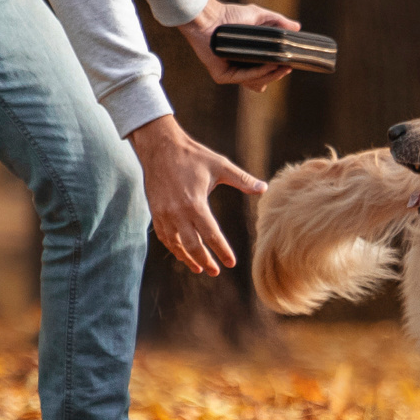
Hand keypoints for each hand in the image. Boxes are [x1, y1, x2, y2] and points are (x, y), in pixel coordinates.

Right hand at [128, 115, 264, 273]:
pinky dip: (174, 249)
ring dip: (188, 259)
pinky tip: (183, 254)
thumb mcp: (220, 165)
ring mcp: (164, 214)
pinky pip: (164, 237)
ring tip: (200, 269)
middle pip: (193, 246)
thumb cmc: (193, 156)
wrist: (160, 148)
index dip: (222, 251)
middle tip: (216, 272)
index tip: (231, 263)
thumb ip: (242, 180)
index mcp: (195, 203)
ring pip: (176, 245)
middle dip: (205, 261)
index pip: (211, 235)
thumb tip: (264, 188)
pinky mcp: (155, 213)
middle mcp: (178, 213)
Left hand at [178, 0, 300, 91]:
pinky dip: (258, 72)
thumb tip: (297, 27)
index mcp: (246, 58)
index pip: (264, 72)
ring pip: (255, 81)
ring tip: (282, 67)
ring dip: (271, 75)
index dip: (276, 71)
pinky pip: (244, 77)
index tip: (289, 65)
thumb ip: (278, 22)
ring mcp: (229, 73)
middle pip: (261, 80)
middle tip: (288, 67)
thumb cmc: (230, 15)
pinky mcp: (221, 76)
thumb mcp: (260, 17)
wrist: (210, 16)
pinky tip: (270, 66)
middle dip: (276, 75)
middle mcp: (237, 68)